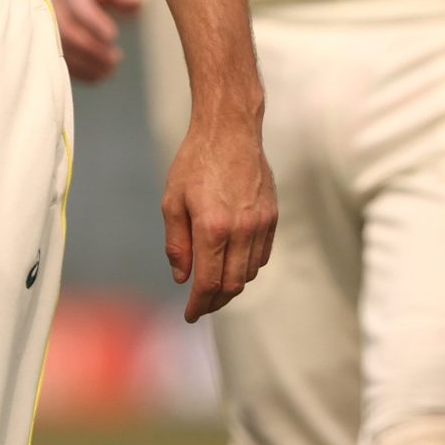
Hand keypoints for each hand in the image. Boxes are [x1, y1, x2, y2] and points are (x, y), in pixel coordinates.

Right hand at [52, 0, 142, 81]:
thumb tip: (136, 1)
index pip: (77, 7)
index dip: (94, 23)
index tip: (113, 35)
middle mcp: (52, 8)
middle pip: (65, 32)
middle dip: (92, 48)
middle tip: (116, 57)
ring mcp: (46, 29)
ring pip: (61, 51)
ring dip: (88, 64)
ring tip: (111, 66)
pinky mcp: (49, 47)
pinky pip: (60, 64)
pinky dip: (82, 73)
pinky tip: (101, 72)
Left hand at [160, 102, 277, 322]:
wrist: (230, 130)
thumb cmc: (195, 162)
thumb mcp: (172, 201)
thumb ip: (177, 244)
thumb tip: (182, 277)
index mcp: (213, 227)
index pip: (208, 282)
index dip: (198, 304)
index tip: (190, 315)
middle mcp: (241, 230)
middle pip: (232, 285)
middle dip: (215, 302)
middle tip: (200, 306)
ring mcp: (261, 224)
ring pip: (249, 273)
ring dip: (232, 286)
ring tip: (214, 286)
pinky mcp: (272, 216)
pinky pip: (262, 255)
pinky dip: (247, 267)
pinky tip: (232, 263)